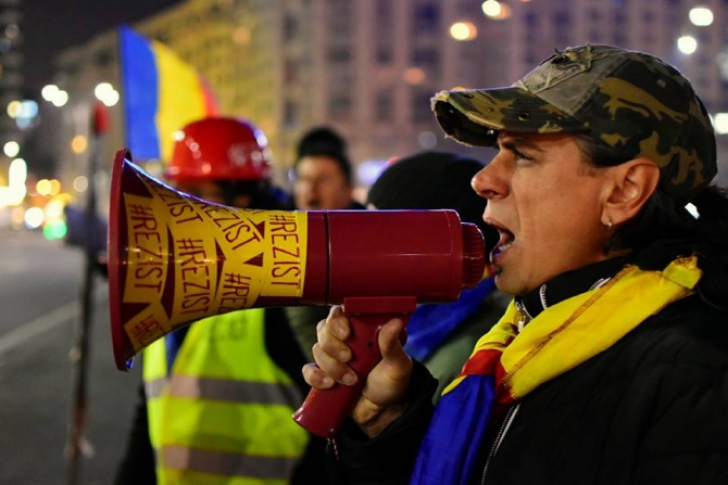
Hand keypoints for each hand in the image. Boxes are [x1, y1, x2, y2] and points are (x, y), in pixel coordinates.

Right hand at [302, 306, 412, 436]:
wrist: (382, 411)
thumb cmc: (392, 382)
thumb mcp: (397, 364)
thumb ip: (393, 344)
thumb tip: (395, 323)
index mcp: (362, 329)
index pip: (341, 312)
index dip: (338, 320)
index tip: (346, 334)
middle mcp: (344, 339)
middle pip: (324, 329)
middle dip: (333, 346)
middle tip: (349, 358)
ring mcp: (331, 356)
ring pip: (317, 350)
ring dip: (332, 366)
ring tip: (352, 380)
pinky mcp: (323, 374)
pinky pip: (308, 370)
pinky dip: (316, 377)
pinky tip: (330, 385)